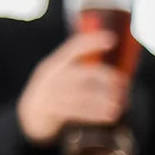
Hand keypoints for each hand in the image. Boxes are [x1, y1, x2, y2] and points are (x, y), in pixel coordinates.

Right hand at [16, 31, 128, 145]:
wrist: (30, 115)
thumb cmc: (57, 94)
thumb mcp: (64, 77)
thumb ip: (84, 73)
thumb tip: (118, 76)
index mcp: (56, 63)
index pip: (74, 47)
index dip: (93, 42)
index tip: (112, 38)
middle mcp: (52, 75)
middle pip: (84, 73)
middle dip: (106, 77)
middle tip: (123, 84)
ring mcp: (50, 92)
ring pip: (82, 95)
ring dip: (104, 100)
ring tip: (120, 105)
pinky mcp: (51, 109)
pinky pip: (77, 111)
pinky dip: (96, 114)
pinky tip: (110, 116)